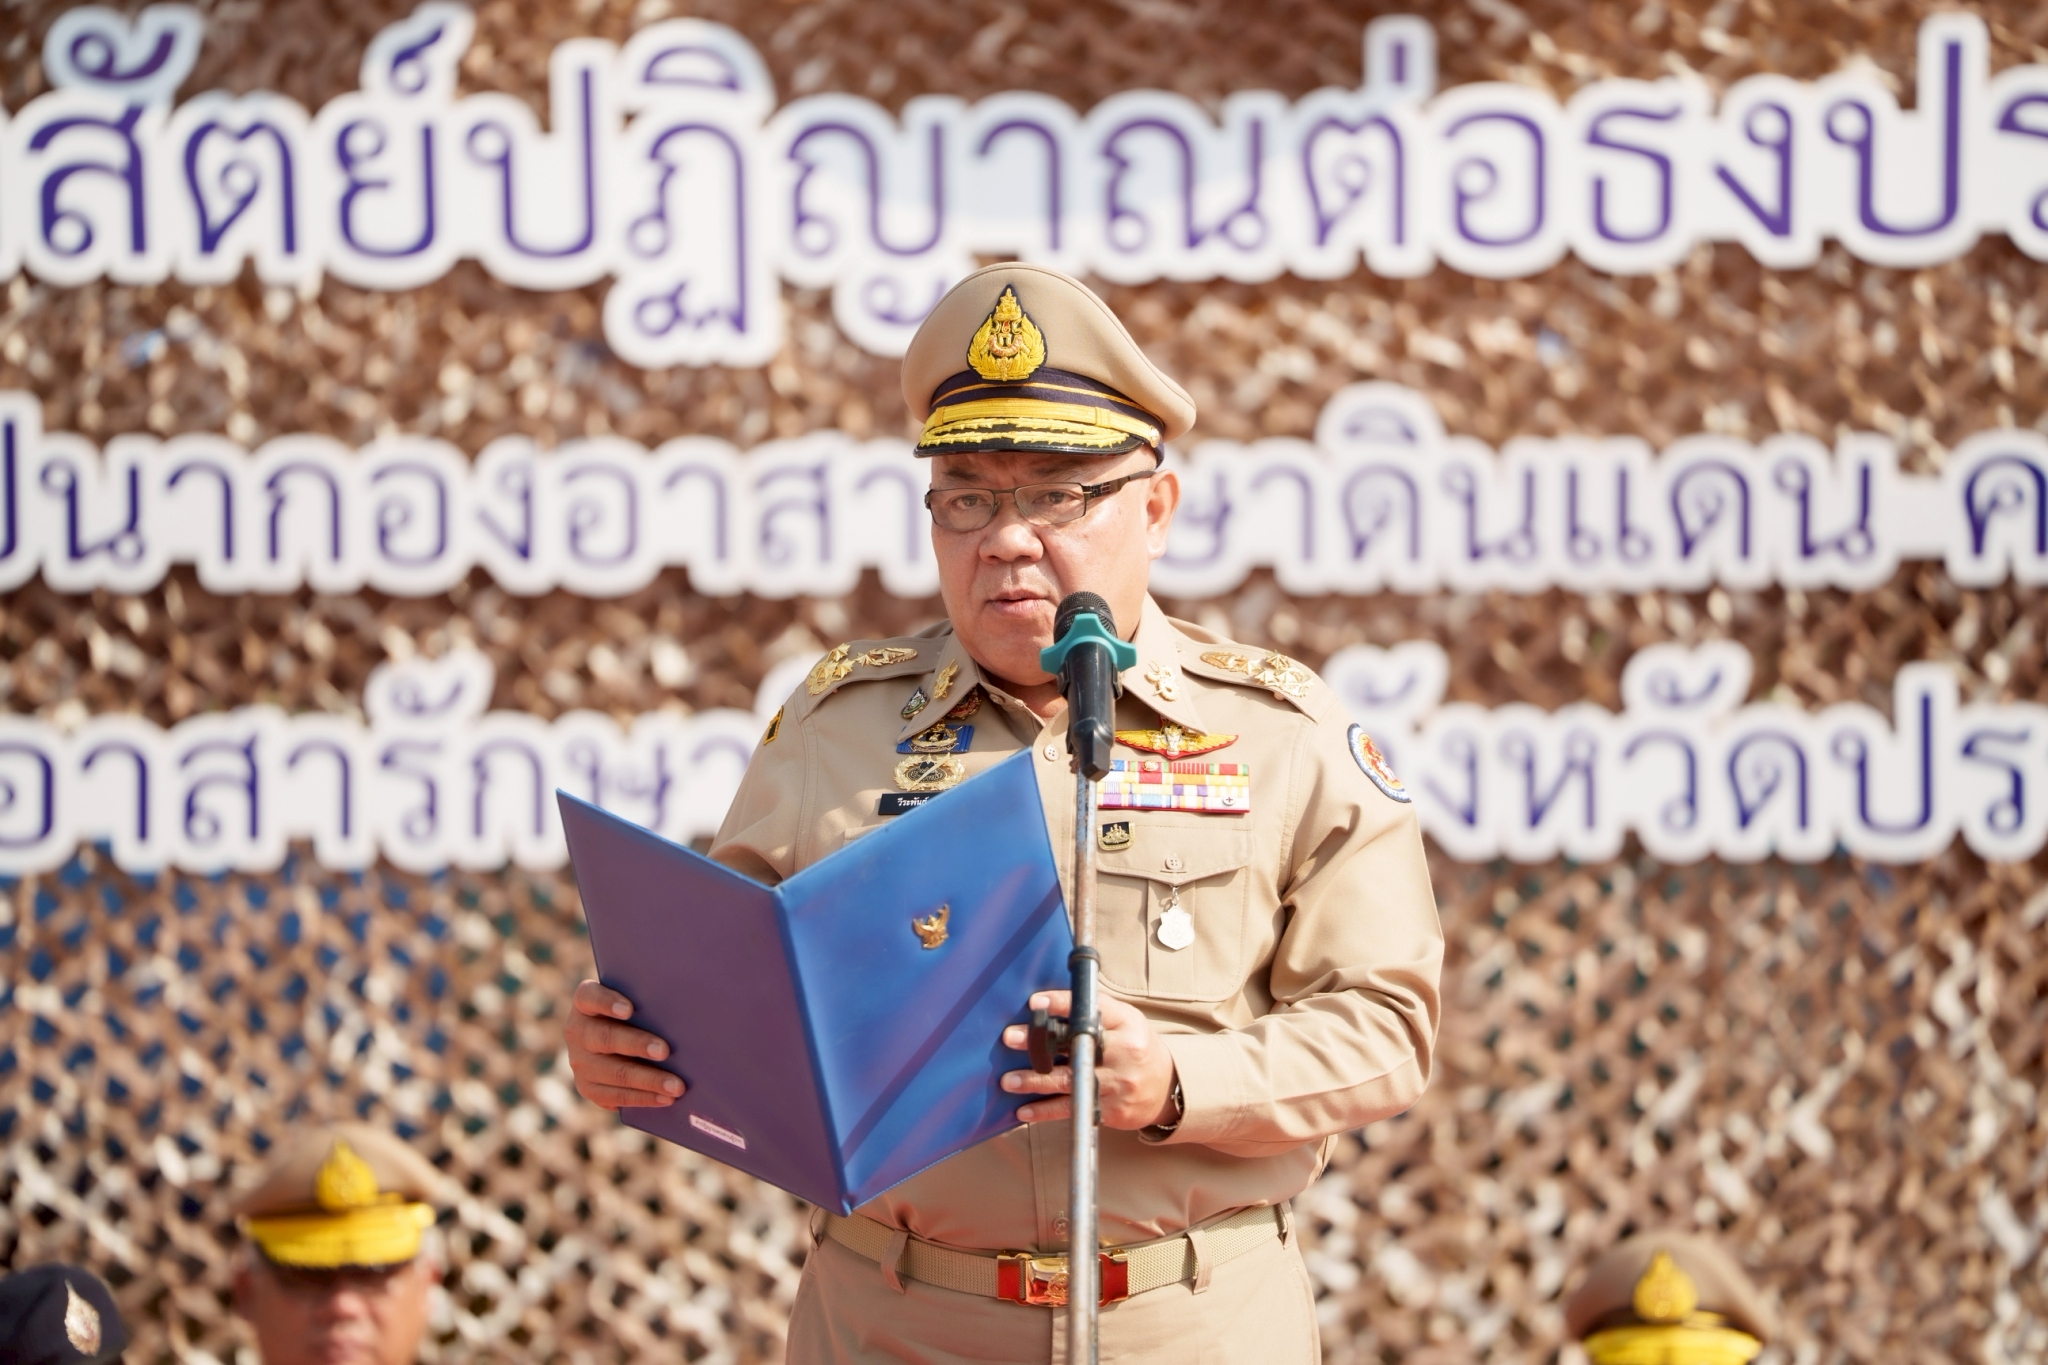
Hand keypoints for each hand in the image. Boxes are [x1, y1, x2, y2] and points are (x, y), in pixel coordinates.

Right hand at [565, 979, 683, 1108]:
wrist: (616, 1035)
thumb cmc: (637, 1008)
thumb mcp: (637, 998)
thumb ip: (649, 998)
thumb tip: (684, 1001)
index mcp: (585, 1001)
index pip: (589, 997)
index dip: (607, 1002)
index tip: (629, 1009)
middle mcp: (577, 1031)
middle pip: (605, 1037)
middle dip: (637, 1045)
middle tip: (665, 1051)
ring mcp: (579, 1061)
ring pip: (613, 1072)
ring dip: (648, 1080)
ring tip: (676, 1086)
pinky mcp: (587, 1086)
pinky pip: (615, 1096)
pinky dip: (643, 1098)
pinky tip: (666, 1099)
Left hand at [1000, 991, 1177, 1128]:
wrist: (1165, 1087)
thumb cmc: (1135, 1046)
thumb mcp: (1125, 1020)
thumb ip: (1095, 1010)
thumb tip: (1050, 1001)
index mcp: (1127, 1024)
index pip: (1092, 1010)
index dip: (1062, 1004)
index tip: (1036, 1003)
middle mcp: (1124, 1053)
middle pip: (1077, 1046)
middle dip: (1040, 1044)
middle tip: (1010, 1037)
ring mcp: (1117, 1084)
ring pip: (1070, 1081)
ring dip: (1035, 1081)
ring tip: (1008, 1080)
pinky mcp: (1111, 1110)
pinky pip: (1073, 1110)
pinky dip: (1045, 1112)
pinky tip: (1024, 1111)